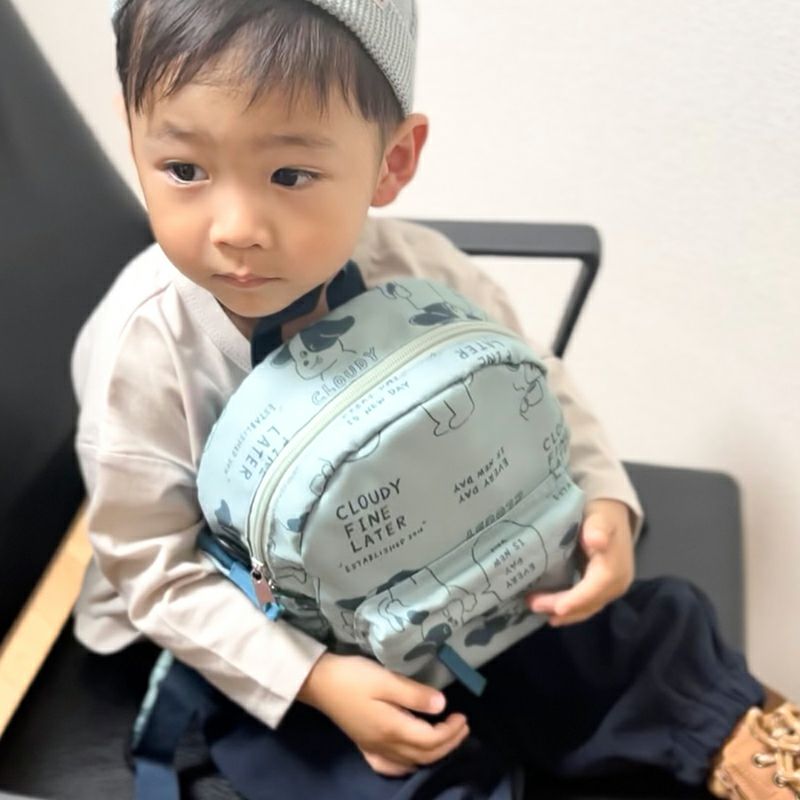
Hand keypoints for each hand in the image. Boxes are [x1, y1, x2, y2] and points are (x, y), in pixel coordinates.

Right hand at [297, 653, 469, 775]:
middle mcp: (386, 745)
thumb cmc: (354, 677)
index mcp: (393, 729)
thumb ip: (414, 694)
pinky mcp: (364, 745)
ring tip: (446, 737)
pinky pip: (390, 766)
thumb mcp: (386, 680)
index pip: (432, 740)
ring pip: (411, 762)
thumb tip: (442, 705)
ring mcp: (373, 748)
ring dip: (433, 753)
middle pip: (425, 754)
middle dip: (449, 743)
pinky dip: (407, 765)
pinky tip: (411, 758)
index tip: (462, 715)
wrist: (319, 682)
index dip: (451, 731)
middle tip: (462, 726)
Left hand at [527, 498, 633, 625]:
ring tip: (536, 608)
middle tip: (531, 604)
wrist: (612, 514)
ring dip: (563, 612)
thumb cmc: (601, 515)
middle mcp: (617, 584)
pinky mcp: (602, 589)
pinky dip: (569, 608)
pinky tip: (551, 610)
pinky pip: (586, 603)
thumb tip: (597, 540)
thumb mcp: (600, 518)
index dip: (575, 600)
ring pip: (587, 608)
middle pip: (588, 603)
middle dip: (561, 608)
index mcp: (615, 569)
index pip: (593, 590)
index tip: (557, 608)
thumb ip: (598, 529)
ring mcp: (611, 589)